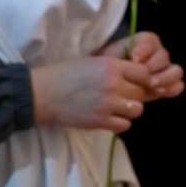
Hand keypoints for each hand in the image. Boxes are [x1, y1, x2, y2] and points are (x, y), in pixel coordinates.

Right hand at [31, 56, 151, 132]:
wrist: (42, 93)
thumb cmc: (63, 74)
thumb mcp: (91, 62)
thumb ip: (113, 68)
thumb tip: (134, 76)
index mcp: (110, 65)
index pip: (143, 74)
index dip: (139, 79)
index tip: (130, 82)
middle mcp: (113, 84)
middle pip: (141, 93)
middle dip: (133, 95)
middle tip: (120, 96)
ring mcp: (107, 104)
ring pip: (137, 110)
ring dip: (128, 110)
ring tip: (115, 108)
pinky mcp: (100, 121)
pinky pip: (125, 125)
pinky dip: (119, 123)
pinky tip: (109, 117)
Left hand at [99, 31, 183, 100]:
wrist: (106, 86)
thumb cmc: (106, 70)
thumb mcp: (107, 59)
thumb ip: (120, 56)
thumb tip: (136, 60)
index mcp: (143, 43)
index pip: (150, 40)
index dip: (144, 49)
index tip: (133, 59)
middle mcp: (157, 54)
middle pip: (163, 56)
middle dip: (153, 66)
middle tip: (143, 76)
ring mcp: (164, 70)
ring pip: (175, 70)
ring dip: (165, 78)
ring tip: (152, 85)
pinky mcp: (167, 85)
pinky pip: (177, 85)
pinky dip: (172, 89)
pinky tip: (161, 92)